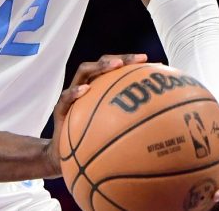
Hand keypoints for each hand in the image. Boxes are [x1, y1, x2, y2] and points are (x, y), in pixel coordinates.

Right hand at [46, 53, 147, 176]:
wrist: (65, 158)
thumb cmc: (92, 142)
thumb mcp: (112, 131)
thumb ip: (129, 121)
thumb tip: (158, 119)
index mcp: (98, 89)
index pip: (114, 69)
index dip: (129, 61)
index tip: (147, 60)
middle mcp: (86, 87)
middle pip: (100, 65)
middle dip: (116, 59)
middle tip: (132, 61)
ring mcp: (72, 96)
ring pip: (82, 73)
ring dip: (98, 67)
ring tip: (113, 66)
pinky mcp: (60, 109)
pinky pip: (66, 98)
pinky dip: (75, 92)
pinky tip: (85, 91)